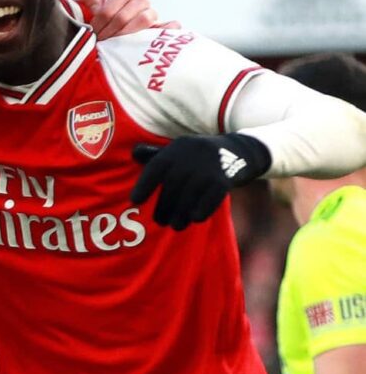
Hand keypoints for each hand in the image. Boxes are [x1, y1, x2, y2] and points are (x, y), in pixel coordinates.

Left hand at [75, 0, 177, 38]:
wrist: (100, 35)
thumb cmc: (91, 21)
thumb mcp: (84, 9)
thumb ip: (85, 0)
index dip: (104, 16)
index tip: (93, 29)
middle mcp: (140, 1)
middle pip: (128, 12)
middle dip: (113, 29)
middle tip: (101, 40)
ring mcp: (152, 15)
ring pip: (147, 19)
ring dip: (128, 34)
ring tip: (115, 45)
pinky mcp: (159, 30)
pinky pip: (172, 27)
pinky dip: (168, 31)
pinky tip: (157, 39)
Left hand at [130, 134, 270, 229]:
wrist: (239, 150)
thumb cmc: (199, 155)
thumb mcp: (179, 149)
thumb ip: (156, 154)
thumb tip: (134, 153)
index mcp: (177, 148)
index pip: (155, 167)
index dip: (144, 185)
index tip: (135, 201)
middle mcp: (191, 156)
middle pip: (172, 186)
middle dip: (163, 206)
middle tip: (159, 221)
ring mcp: (209, 168)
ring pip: (190, 196)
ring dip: (180, 214)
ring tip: (175, 225)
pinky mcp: (224, 179)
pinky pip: (210, 200)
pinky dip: (201, 211)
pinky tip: (195, 219)